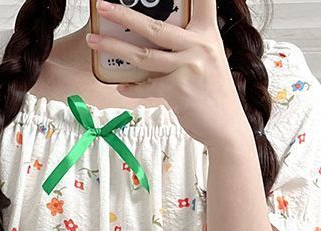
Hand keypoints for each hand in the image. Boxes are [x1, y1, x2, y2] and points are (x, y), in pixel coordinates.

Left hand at [88, 0, 250, 148]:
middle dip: (123, 14)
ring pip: (142, 54)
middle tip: (102, 6)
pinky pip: (146, 86)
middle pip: (154, 25)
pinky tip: (121, 87)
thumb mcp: (208, 60)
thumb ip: (187, 46)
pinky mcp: (178, 89)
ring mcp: (188, 67)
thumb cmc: (214, 94)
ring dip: (113, 48)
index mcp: (207, 33)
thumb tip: (154, 39)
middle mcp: (199, 45)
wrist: (227, 128)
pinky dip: (132, 88)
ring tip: (94, 42)